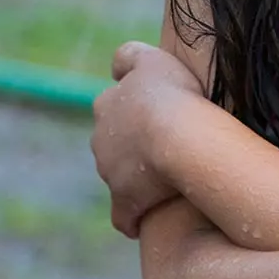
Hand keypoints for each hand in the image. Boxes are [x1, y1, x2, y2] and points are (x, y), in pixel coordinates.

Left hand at [91, 42, 204, 237]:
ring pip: (119, 179)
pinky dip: (132, 219)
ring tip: (168, 182)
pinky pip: (124, 216)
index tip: (155, 117)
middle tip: (166, 149)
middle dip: (131, 148)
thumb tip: (115, 67)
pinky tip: (145, 222)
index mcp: (106, 106)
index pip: (112, 109)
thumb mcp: (152, 59)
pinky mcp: (124, 202)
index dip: (133, 113)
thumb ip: (130, 56)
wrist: (178, 136)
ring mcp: (110, 173)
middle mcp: (100, 139)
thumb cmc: (171, 95)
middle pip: (113, 145)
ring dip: (137, 181)